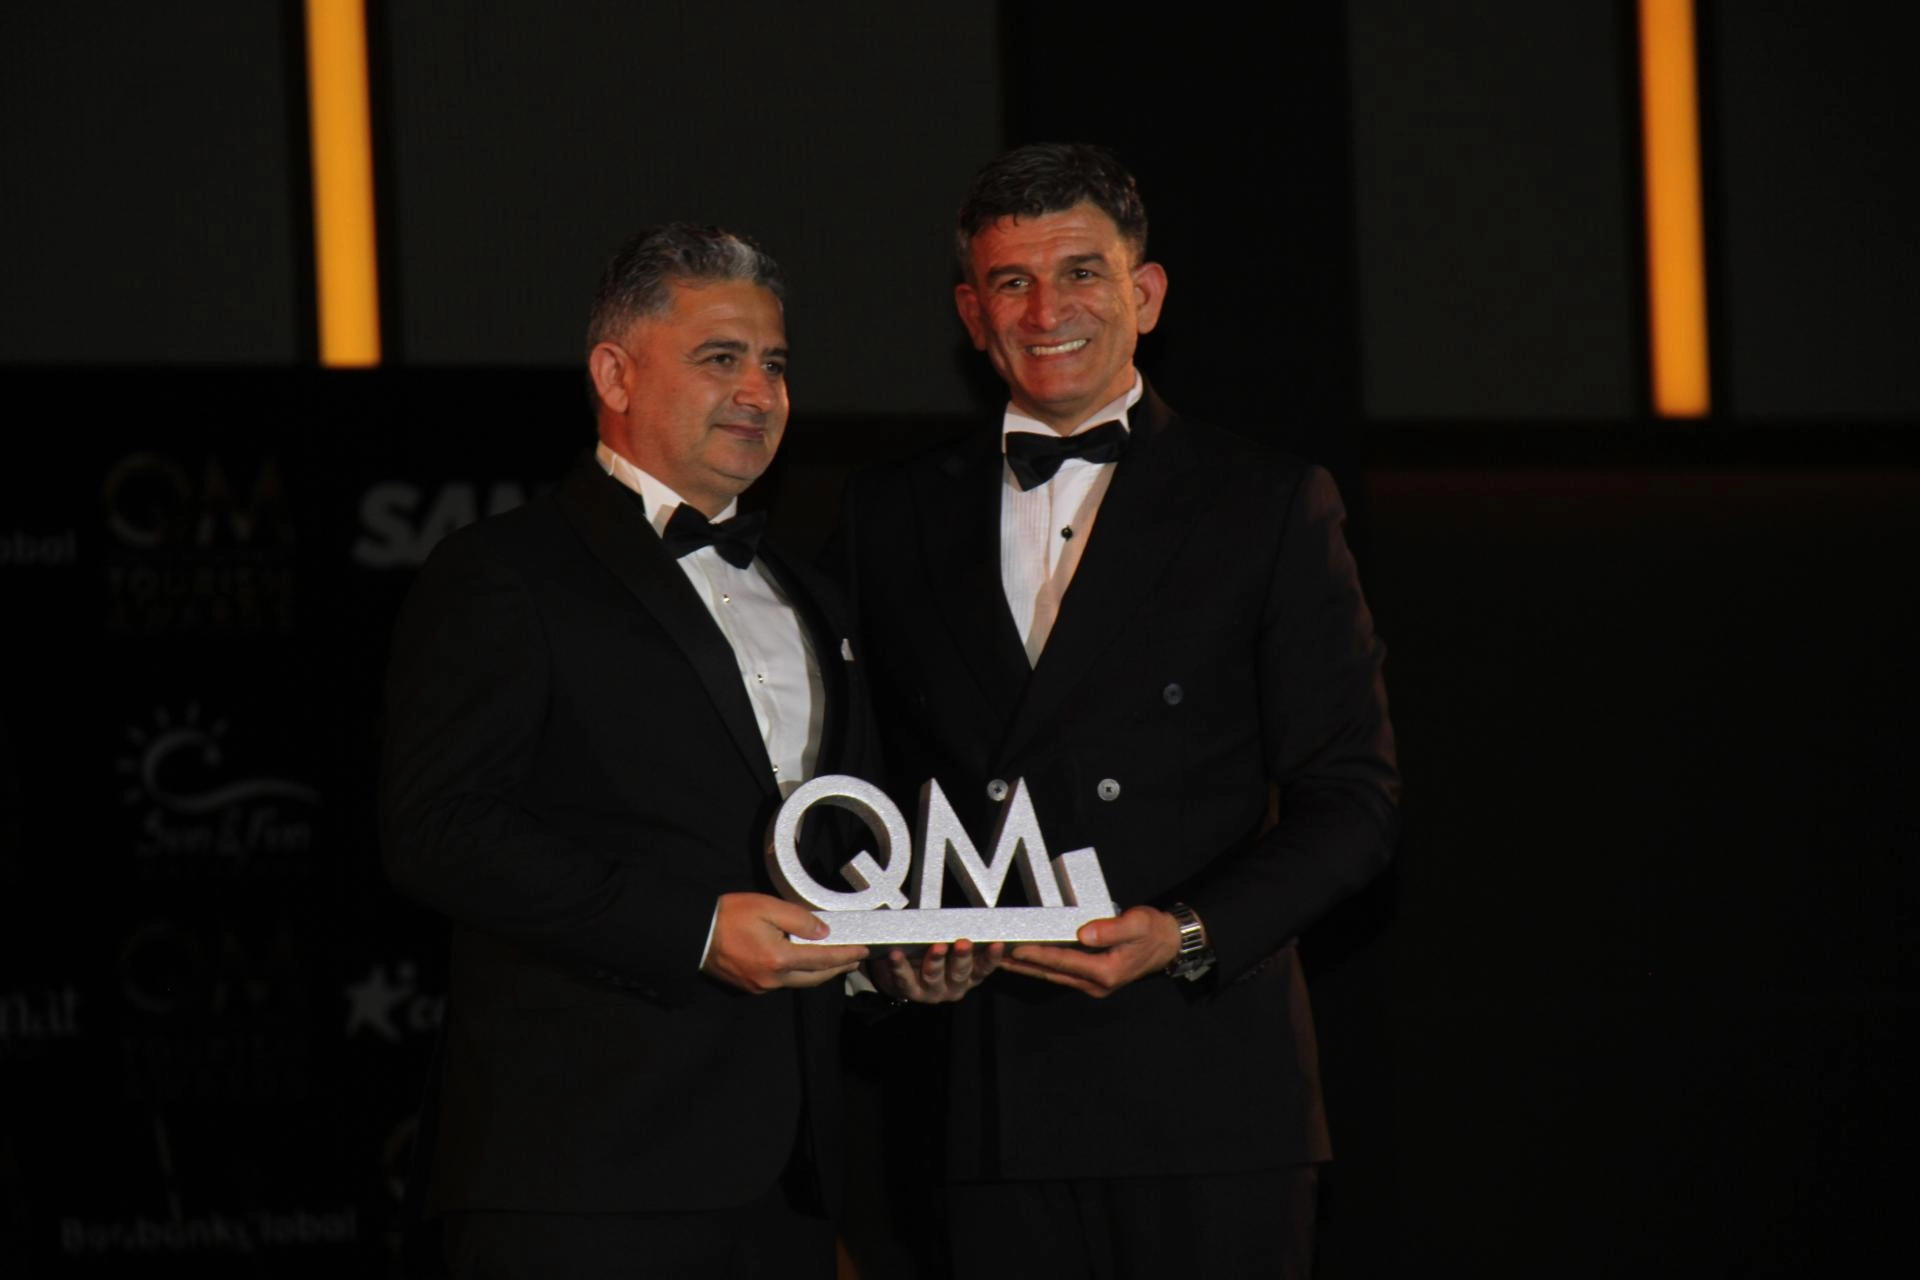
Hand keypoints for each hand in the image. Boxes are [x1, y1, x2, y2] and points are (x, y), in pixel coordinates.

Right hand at [700, 892, 867, 994]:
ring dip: (820, 972)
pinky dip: (799, 973)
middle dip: (838, 967)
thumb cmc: (730, 915)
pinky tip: (804, 963)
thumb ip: (799, 919)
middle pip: (815, 977)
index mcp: (779, 958)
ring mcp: (762, 986)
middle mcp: (773, 979)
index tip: (864, 951)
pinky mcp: (751, 987)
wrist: (695, 933)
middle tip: (855, 958)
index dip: (846, 954)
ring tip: (835, 961)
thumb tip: (823, 932)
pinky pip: (783, 982)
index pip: (822, 959)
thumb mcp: (767, 907)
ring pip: (800, 982)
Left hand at [867, 939, 1003, 1003]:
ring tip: (936, 947)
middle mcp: (954, 986)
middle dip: (962, 957)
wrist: (903, 977)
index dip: (992, 958)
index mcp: (969, 976)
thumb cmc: (934, 955)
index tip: (997, 944)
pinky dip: (900, 966)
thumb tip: (975, 915)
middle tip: (964, 943)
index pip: (983, 967)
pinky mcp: (910, 992)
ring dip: (935, 961)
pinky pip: (905, 980)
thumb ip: (962, 937)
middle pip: (960, 973)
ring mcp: (932, 992)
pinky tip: (896, 954)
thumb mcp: (952, 950)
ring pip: (934, 976)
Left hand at [1000, 905, 1180, 997]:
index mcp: (1105, 971)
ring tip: (1001, 957)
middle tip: (995, 955)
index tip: (1014, 948)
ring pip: (1052, 975)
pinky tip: (1025, 959)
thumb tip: (1083, 934)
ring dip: (1027, 967)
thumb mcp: (1136, 924)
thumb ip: (1110, 929)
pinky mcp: (1091, 979)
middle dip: (1022, 964)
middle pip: (1051, 973)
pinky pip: (1060, 973)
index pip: (1062, 961)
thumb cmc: (1151, 931)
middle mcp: (1096, 983)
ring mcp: (1093, 985)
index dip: (1037, 954)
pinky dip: (1041, 966)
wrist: (1167, 945)